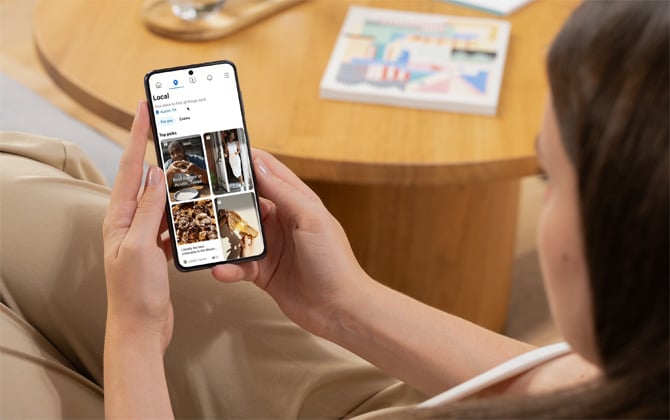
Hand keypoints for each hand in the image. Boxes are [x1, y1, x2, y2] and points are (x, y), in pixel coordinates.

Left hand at [103, 101, 172, 351]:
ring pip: (161, 199)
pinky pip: (171, 220)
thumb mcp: (140, 247)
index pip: (128, 167)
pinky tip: (197, 209)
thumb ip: (148, 210)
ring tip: (193, 167)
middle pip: (144, 178)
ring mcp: (142, 235)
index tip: (144, 107)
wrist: (140, 328)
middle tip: (174, 130)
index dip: (136, 135)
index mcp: (118, 218)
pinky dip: (184, 211)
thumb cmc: (134, 293)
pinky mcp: (155, 248)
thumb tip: (155, 173)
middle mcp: (127, 222)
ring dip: (176, 183)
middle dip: (157, 151)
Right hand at [211, 149, 369, 336]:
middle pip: (245, 202)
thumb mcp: (311, 218)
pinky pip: (238, 265)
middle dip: (222, 199)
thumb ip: (283, 192)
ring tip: (202, 235)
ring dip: (220, 236)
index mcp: (296, 202)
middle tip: (198, 195)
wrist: (339, 309)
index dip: (245, 161)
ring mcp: (271, 247)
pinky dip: (228, 267)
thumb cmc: (334, 262)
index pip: (267, 172)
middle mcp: (282, 221)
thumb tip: (258, 165)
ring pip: (236, 234)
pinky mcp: (263, 272)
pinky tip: (220, 269)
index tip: (219, 152)